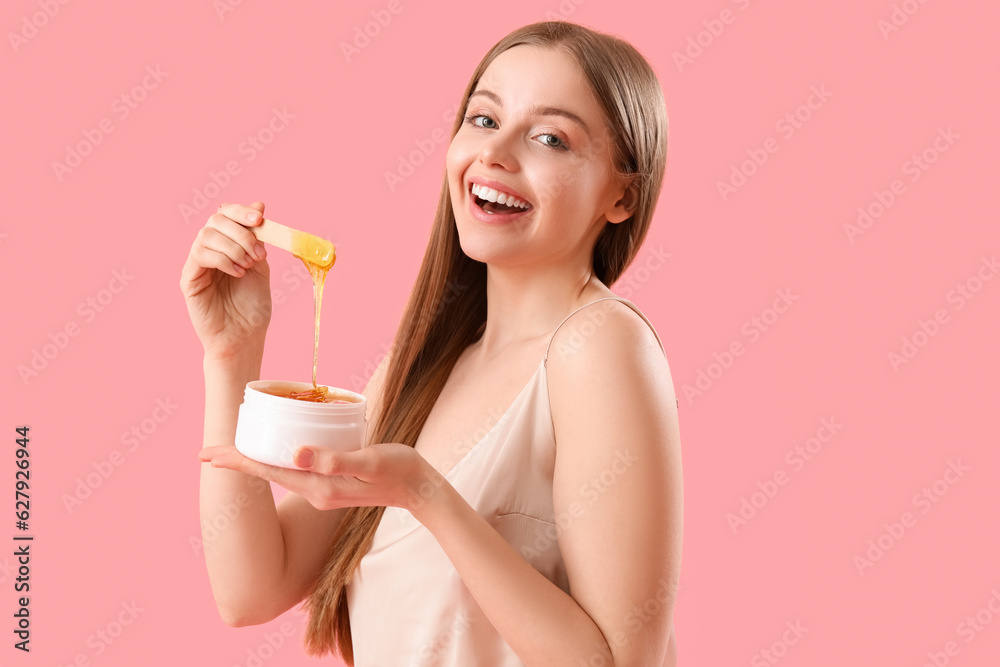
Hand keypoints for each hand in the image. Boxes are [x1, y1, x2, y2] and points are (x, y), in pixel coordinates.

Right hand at [180, 201, 271, 359]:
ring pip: (206, 235)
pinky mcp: (189, 278)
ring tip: (247, 266)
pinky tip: (237, 273)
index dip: (241, 212)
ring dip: (232, 246)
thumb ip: (258, 239)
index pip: (226, 215)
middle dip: (240, 232)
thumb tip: (259, 204)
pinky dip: (221, 259)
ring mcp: (197, 264)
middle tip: (258, 253)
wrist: (244, 337)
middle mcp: (209, 250)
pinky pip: (199, 255)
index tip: (260, 219)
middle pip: (215, 220)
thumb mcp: (261, 266)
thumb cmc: (252, 306)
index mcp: (227, 244)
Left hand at [198, 443, 446, 512]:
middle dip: (236, 461)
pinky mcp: (331, 482)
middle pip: (266, 472)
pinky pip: (294, 469)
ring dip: (253, 460)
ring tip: (231, 448)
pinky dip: (275, 458)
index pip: (268, 470)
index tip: (208, 454)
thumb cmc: (398, 471)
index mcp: (318, 486)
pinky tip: (274, 449)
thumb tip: (295, 454)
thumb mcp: (368, 461)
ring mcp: (322, 488)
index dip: (237, 461)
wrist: (419, 489)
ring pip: (278, 472)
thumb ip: (334, 460)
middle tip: (205, 450)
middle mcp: (315, 490)